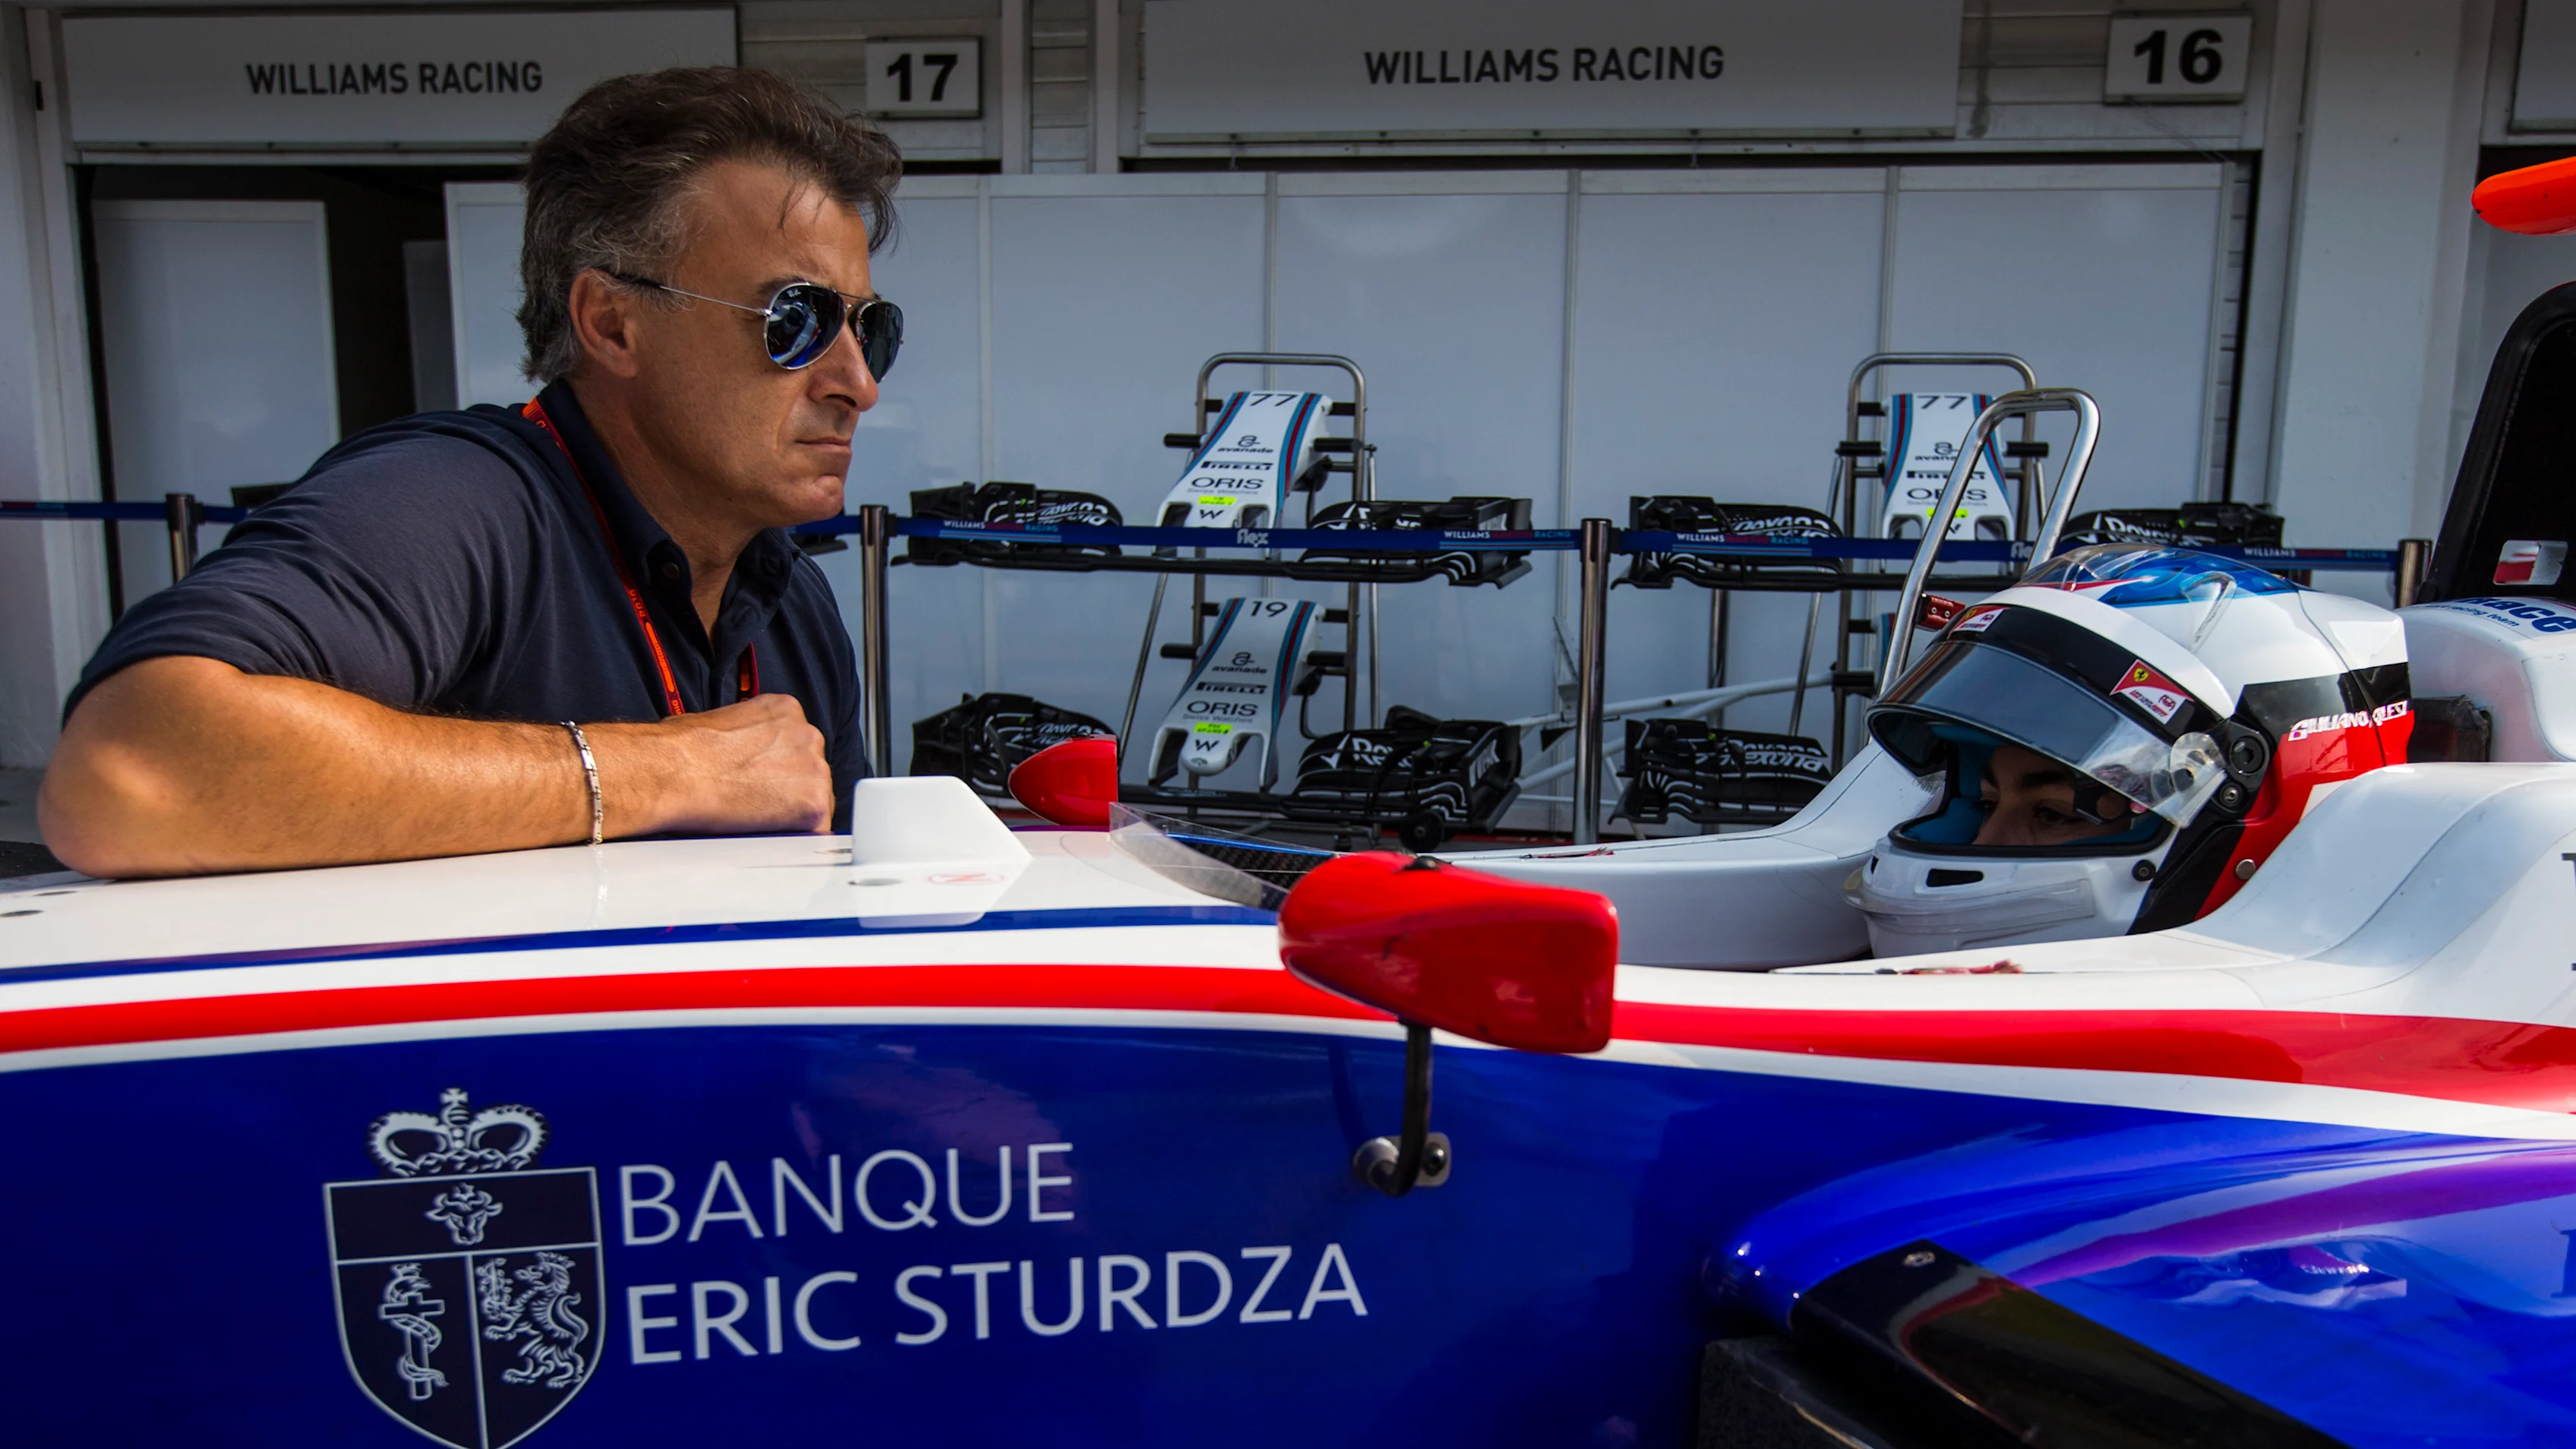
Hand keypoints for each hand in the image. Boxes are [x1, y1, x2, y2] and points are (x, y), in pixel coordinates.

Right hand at [596, 693, 834, 836]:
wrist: (673, 773)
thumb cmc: (681, 750)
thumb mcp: (722, 722)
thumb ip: (748, 736)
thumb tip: (742, 755)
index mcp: (786, 710)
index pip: (797, 746)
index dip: (780, 770)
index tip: (765, 783)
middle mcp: (807, 734)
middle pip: (810, 772)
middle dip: (789, 790)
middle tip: (758, 805)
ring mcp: (815, 768)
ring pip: (816, 799)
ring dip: (793, 813)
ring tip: (755, 820)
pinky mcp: (813, 803)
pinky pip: (816, 829)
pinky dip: (797, 837)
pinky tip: (769, 836)